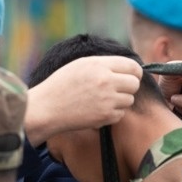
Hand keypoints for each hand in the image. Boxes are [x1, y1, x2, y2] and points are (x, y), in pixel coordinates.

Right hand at [25, 55, 142, 145]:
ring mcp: (107, 100)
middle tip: (117, 89)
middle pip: (135, 84)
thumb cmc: (61, 85)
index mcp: (99, 65)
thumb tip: (127, 68)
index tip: (131, 76)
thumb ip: (104, 64)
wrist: (47, 108)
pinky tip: (97, 109)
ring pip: (130, 100)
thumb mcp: (81, 64)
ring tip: (103, 99)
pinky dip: (112, 113)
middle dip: (129, 86)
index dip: (134, 72)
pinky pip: (120, 114)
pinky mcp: (105, 116)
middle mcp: (106, 81)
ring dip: (120, 100)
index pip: (132, 66)